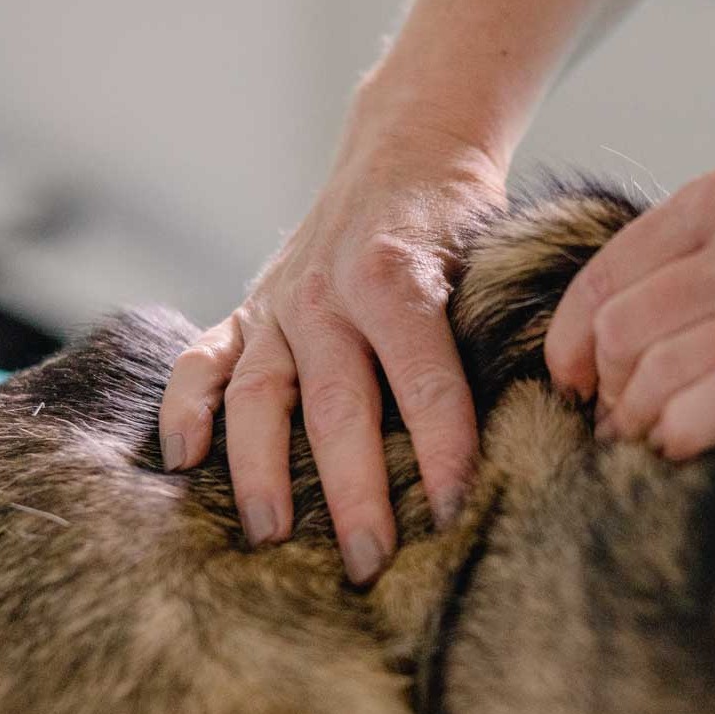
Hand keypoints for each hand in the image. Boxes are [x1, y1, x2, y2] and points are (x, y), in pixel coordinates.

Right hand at [158, 100, 505, 583]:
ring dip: (261, 468)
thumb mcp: (491, 266)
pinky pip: (203, 359)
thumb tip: (532, 430)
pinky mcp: (249, 308)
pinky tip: (183, 461)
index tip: (457, 511)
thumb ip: (492, 339)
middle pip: (338, 405)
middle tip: (370, 562)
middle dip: (353, 491)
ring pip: (260, 394)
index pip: (424, 380)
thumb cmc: (463, 225)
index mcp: (400, 276)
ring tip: (270, 537)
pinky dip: (185, 407)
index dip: (443, 449)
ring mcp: (280, 302)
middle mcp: (328, 290)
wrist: (406, 151)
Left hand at [544, 160, 714, 459]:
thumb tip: (604, 346)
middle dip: (608, 397)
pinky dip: (690, 433)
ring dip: (644, 426)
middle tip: (622, 430)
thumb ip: (689, 261)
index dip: (571, 348)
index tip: (579, 388)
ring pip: (667, 371)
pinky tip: (689, 448)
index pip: (602, 280)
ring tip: (656, 445)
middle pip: (623, 334)